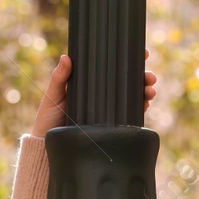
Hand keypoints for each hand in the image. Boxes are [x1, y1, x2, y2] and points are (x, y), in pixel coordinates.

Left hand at [28, 51, 159, 136]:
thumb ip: (59, 78)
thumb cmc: (48, 118)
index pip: (110, 66)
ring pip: (131, 95)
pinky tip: (145, 104)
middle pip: (126, 79)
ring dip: (145, 90)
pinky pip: (130, 114)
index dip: (127, 58)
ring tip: (150, 91)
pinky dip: (140, 107)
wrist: (49, 145)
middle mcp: (101, 93)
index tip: (142, 52)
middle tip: (149, 76)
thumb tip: (66, 57)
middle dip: (142, 75)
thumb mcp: (53, 96)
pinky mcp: (111, 124)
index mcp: (89, 81)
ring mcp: (107, 108)